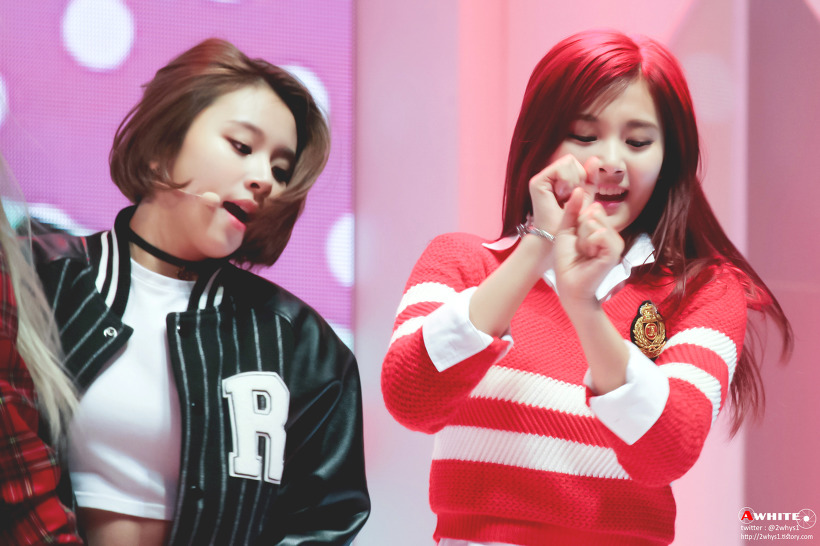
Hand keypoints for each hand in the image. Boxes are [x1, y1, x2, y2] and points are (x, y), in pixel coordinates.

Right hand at [528, 154, 596, 234]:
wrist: (559, 236)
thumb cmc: (571, 220)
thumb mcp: (585, 196)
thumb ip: (590, 178)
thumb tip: (595, 159)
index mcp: (557, 178)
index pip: (574, 162)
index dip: (581, 176)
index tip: (575, 194)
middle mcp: (546, 176)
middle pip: (570, 160)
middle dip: (577, 178)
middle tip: (570, 197)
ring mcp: (540, 178)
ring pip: (567, 162)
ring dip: (572, 181)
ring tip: (565, 197)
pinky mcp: (536, 183)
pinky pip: (560, 169)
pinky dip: (566, 182)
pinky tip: (560, 195)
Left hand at [553, 187, 624, 305]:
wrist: (568, 284)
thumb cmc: (567, 260)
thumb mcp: (566, 230)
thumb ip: (572, 210)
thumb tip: (579, 188)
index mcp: (602, 228)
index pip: (592, 208)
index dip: (578, 221)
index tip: (576, 239)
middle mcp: (612, 234)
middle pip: (593, 213)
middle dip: (580, 230)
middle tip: (580, 248)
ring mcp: (615, 243)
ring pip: (595, 222)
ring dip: (583, 238)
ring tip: (584, 252)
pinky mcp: (614, 252)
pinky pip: (600, 233)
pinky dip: (588, 243)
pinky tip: (589, 255)